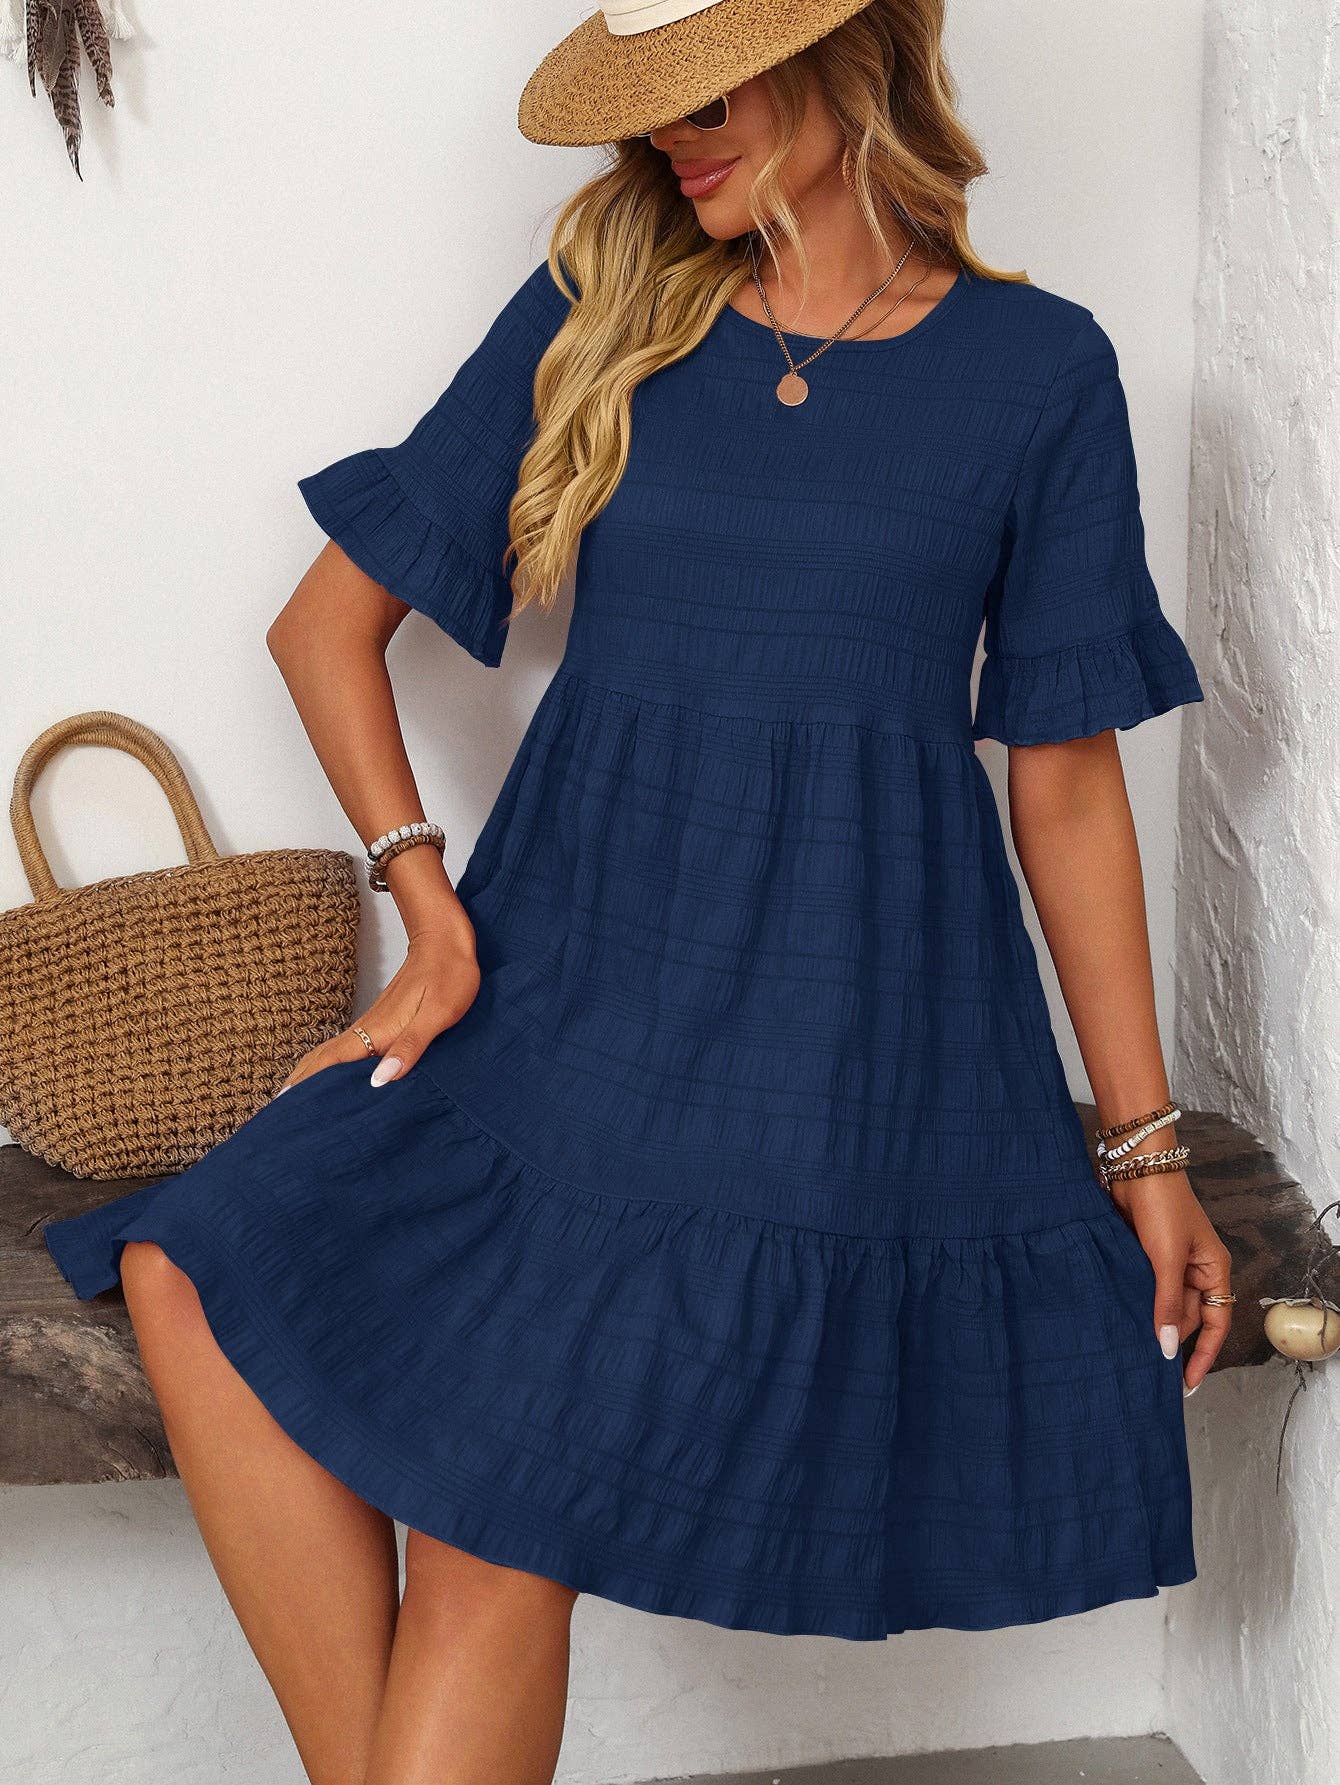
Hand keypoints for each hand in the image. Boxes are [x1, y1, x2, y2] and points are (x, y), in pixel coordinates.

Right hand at [276, 924, 482, 1093]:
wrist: (445, 939)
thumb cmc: (449, 977)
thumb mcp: (438, 1015)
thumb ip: (410, 1047)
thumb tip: (380, 1080)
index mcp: (378, 1031)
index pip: (332, 1063)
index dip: (307, 1084)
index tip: (283, 1107)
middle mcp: (367, 1029)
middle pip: (322, 1059)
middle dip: (297, 1083)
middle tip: (275, 1112)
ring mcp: (370, 1023)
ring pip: (330, 1053)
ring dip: (308, 1074)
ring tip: (290, 1099)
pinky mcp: (379, 1021)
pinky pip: (344, 1048)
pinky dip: (327, 1065)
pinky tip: (328, 1076)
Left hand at [1108, 1168, 1232, 1392]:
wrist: (1137, 1168)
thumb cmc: (1163, 1208)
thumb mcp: (1167, 1260)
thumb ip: (1166, 1303)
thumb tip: (1166, 1347)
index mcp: (1213, 1271)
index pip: (1214, 1324)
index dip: (1202, 1355)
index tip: (1187, 1384)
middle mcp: (1195, 1270)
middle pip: (1185, 1317)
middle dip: (1169, 1339)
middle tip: (1147, 1370)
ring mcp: (1170, 1262)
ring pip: (1162, 1303)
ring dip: (1149, 1321)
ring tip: (1130, 1351)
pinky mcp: (1146, 1254)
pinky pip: (1145, 1287)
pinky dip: (1135, 1302)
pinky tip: (1121, 1319)